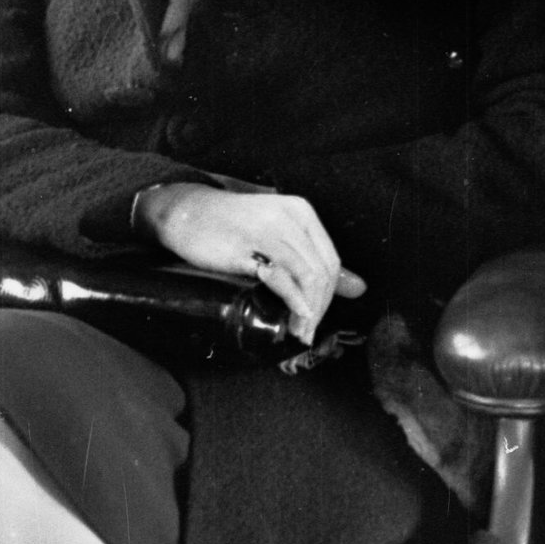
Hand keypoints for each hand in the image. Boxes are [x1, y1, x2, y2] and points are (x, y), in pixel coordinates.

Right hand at [134, 184, 365, 344]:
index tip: (317, 318)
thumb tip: (357, 287)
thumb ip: (314, 258)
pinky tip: (292, 316)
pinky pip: (281, 277)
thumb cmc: (233, 226)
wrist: (187, 212)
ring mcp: (269, 231)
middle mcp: (290, 217)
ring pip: (307, 275)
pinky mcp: (247, 247)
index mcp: (302, 211)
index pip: (331, 260)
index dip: (330, 295)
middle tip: (308, 331)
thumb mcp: (279, 233)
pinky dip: (293, 301)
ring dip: (308, 310)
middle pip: (322, 271)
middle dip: (320, 308)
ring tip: (298, 330)